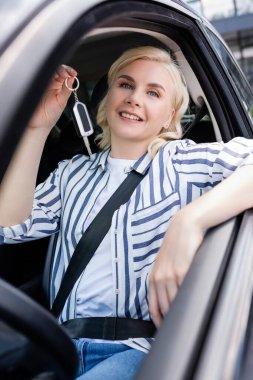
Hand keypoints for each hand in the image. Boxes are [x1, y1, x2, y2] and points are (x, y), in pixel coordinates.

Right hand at [28, 65, 77, 130]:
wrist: (39, 124)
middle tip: (66, 74)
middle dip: (63, 70)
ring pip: (48, 72)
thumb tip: (72, 79)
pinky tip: (49, 78)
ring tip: (62, 75)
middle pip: (57, 70)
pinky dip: (44, 74)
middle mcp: (51, 84)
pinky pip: (39, 77)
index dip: (69, 72)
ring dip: (55, 71)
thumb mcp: (62, 102)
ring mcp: (42, 84)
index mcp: (60, 87)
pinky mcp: (35, 85)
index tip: (73, 73)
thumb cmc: (50, 115)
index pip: (65, 74)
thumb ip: (67, 90)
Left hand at [148, 209, 204, 327]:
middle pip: (164, 308)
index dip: (158, 321)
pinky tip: (192, 303)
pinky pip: (185, 292)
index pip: (152, 306)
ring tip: (185, 317)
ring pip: (174, 303)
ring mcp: (170, 275)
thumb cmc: (175, 247)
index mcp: (152, 277)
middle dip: (170, 320)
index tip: (163, 329)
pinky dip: (188, 300)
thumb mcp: (163, 264)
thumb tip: (168, 299)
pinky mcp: (182, 271)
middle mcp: (159, 278)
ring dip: (179, 312)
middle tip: (178, 327)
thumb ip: (163, 280)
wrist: (183, 228)